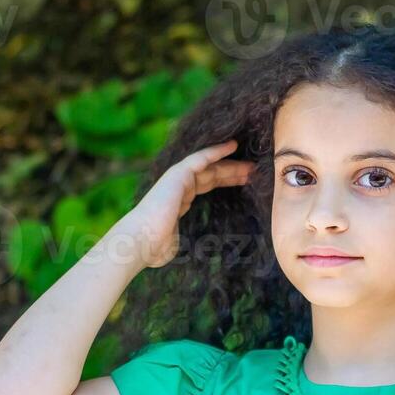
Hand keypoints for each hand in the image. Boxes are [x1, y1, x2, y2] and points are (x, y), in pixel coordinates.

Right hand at [119, 140, 254, 268]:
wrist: (141, 241)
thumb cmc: (156, 247)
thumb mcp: (180, 242)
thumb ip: (189, 238)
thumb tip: (195, 248)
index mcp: (179, 202)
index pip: (206, 186)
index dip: (226, 182)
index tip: (245, 182)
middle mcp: (179, 188)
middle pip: (211, 175)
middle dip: (232, 172)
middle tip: (253, 171)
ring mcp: (177, 179)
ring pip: (210, 167)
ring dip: (230, 164)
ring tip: (251, 164)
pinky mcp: (177, 174)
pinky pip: (200, 158)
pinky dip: (216, 151)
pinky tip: (232, 145)